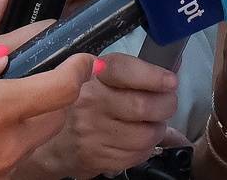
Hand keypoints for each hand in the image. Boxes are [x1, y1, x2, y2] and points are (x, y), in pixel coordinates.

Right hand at [0, 23, 91, 179]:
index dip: (80, 66)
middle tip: (39, 69)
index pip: (63, 86)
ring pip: (36, 135)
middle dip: (57, 88)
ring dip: (33, 113)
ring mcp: (1, 169)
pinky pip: (14, 154)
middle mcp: (9, 144)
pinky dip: (10, 135)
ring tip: (3, 96)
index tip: (84, 55)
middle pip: (58, 112)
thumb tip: (1, 52)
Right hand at [24, 52, 178, 176]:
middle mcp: (89, 102)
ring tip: (150, 123)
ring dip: (157, 129)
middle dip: (166, 105)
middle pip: (142, 105)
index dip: (152, 76)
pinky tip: (138, 139)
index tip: (170, 81)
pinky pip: (137, 154)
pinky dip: (146, 148)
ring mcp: (91, 132)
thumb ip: (133, 72)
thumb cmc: (84, 102)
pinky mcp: (97, 157)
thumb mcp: (100, 76)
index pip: (124, 70)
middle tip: (167, 103)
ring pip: (145, 134)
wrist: (52, 140)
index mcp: (91, 75)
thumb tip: (173, 68)